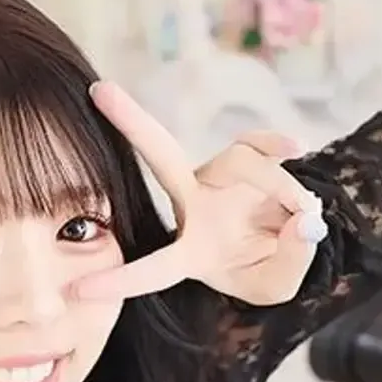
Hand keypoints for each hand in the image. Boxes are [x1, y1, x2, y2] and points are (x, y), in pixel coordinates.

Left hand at [74, 81, 327, 305]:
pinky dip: (277, 146)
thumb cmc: (266, 270)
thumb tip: (303, 220)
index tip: (78, 291)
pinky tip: (296, 147)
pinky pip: (257, 143)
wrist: (287, 246)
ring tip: (302, 211)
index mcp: (188, 253)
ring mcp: (215, 179)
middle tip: (99, 90)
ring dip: (280, 187)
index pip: (151, 269)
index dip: (119, 282)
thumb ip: (290, 259)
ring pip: (242, 162)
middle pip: (160, 158)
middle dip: (132, 123)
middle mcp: (192, 209)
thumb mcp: (278, 285)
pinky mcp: (243, 160)